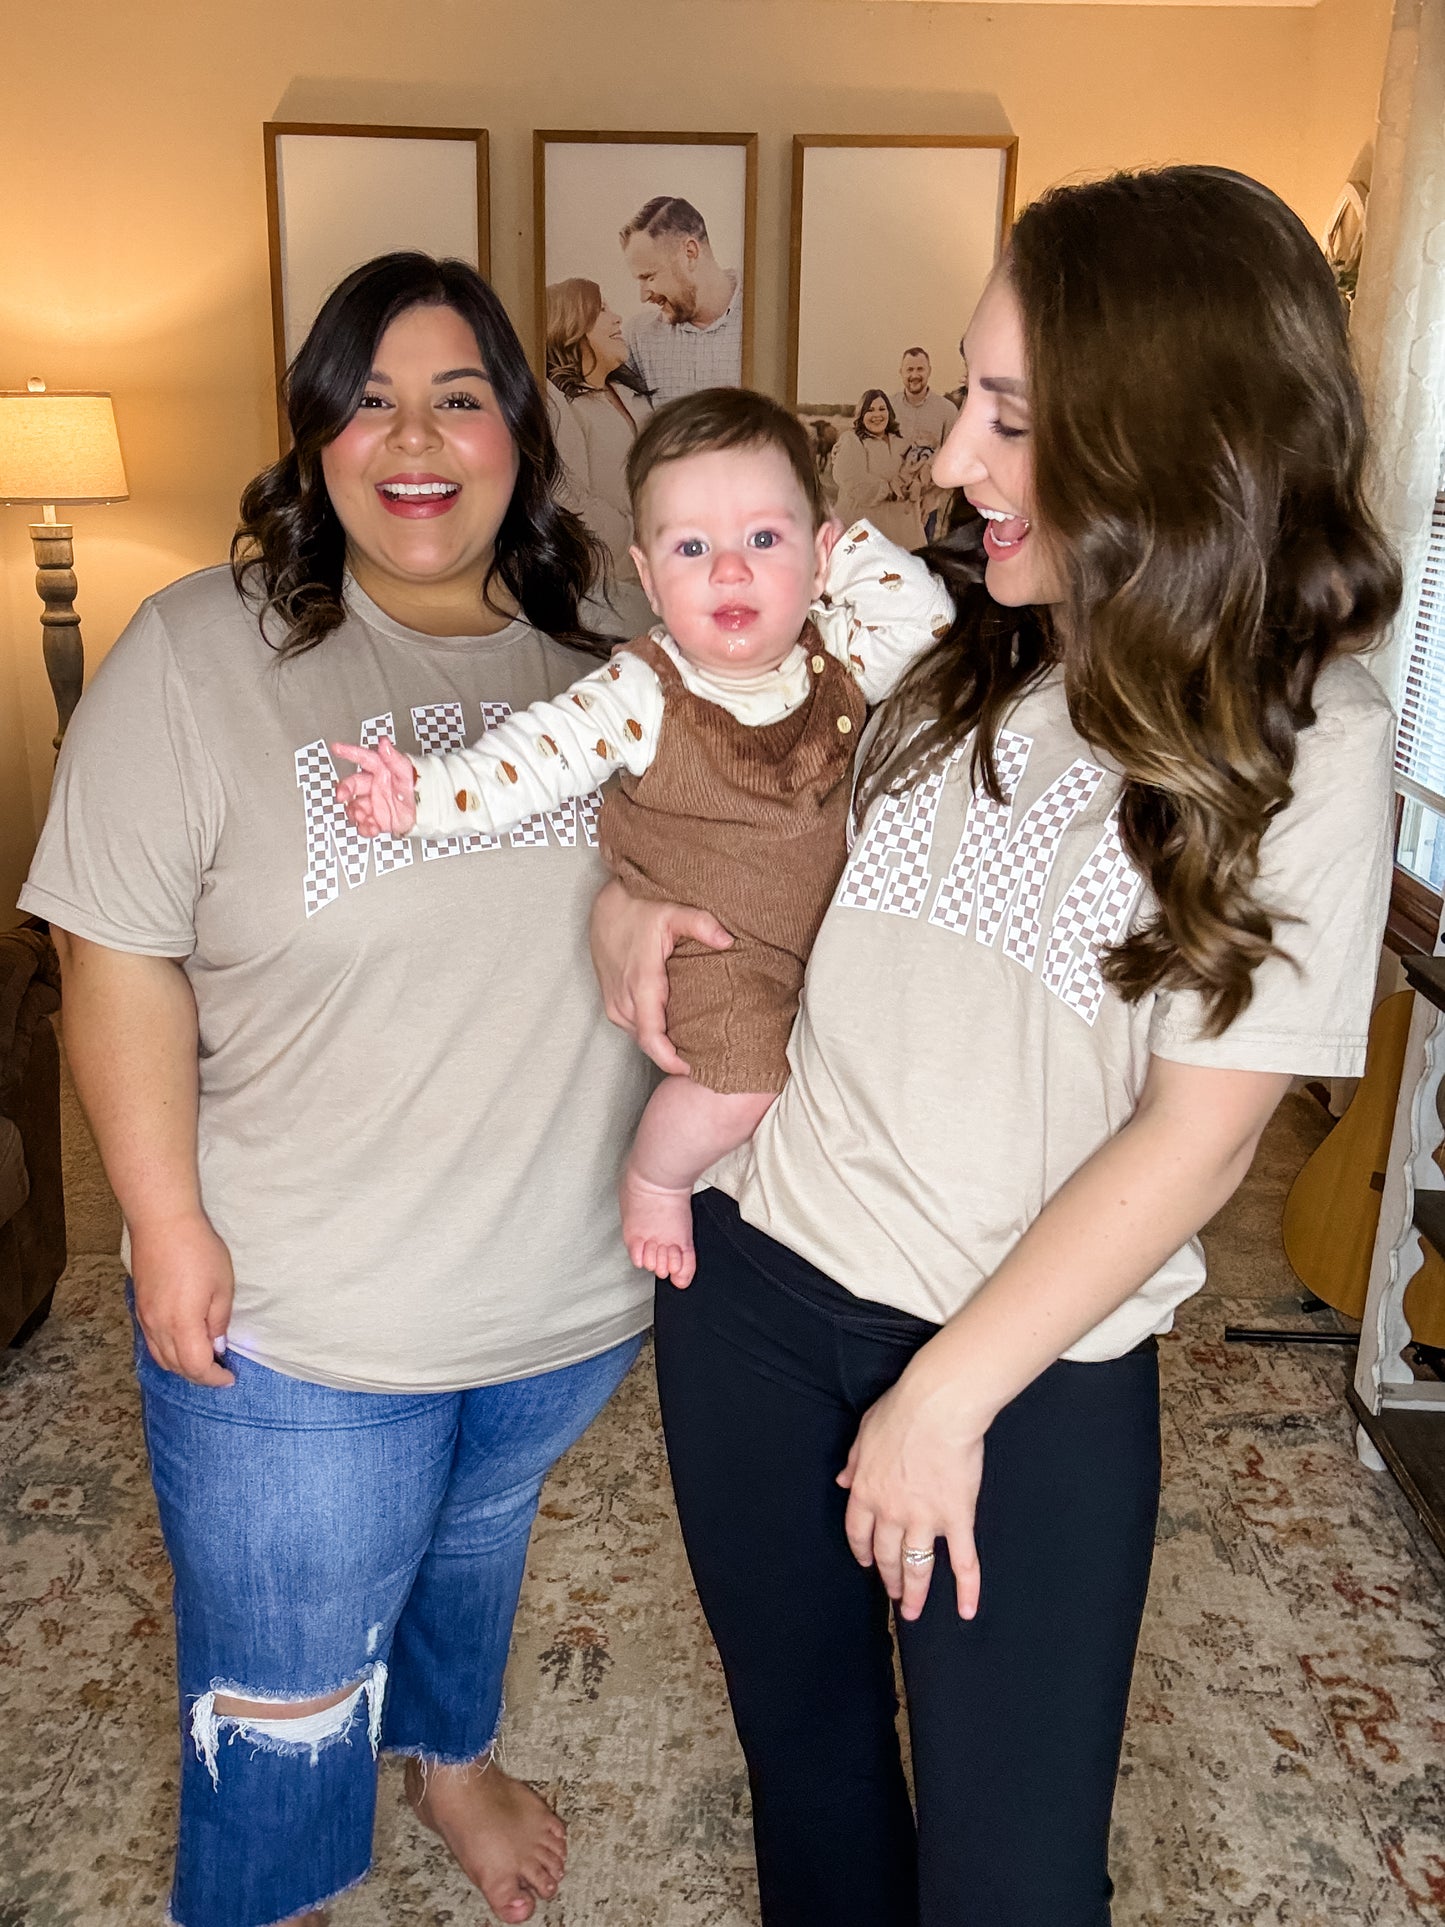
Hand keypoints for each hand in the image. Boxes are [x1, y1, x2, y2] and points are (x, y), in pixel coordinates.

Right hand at [130, 1210, 236, 1385]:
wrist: (163, 1224)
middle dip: (199, 1375)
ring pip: (161, 1358)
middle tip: (220, 1370)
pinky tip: (182, 1344)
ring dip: (182, 1366)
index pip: (196, 1367)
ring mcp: (145, 1318)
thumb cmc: (198, 1251)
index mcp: (182, 1324)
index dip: (213, 1378)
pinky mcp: (139, 1308)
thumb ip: (219, 1321)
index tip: (229, 1377)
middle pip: (176, 1367)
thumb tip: (216, 1346)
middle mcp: (158, 1327)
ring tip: (203, 1360)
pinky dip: (168, 1353)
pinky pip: (151, 1343)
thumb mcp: (222, 1286)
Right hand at [332, 738, 417, 836]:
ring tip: (365, 817)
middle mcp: (374, 786)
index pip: (363, 758)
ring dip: (355, 813)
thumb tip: (384, 743)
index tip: (337, 747)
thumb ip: (394, 758)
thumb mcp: (407, 772)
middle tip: (342, 796)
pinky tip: (371, 827)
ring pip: (355, 807)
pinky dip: (365, 828)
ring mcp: (374, 803)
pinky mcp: (378, 819)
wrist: (429, 811)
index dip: (349, 752)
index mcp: (381, 771)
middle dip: (345, 790)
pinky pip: (364, 824)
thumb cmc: (419, 788)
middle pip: (352, 785)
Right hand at [588, 878, 732, 1074]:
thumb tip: (727, 940)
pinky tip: (672, 1030)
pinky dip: (652, 1033)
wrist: (607, 907)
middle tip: (705, 1059)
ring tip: (692, 1047)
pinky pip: (633, 1028)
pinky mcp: (611, 1003)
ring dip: (662, 1044)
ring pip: (640, 1037)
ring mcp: (614, 1003)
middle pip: (649, 1043)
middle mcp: (623, 1000)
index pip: (652, 1038)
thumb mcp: (673, 911)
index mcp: (641, 984)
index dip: (670, 1060)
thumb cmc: (640, 908)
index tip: (692, 1070)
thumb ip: (701, 924)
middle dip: (674, 1055)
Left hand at [837, 1362, 988, 1621]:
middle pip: (886, 1556)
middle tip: (892, 1595)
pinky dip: (967, 1589)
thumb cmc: (900, 1412)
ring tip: (912, 1611)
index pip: (858, 1533)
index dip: (862, 1552)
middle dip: (888, 1578)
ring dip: (913, 1593)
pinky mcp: (957, 1520)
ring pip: (917, 1567)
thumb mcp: (864, 1433)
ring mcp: (925, 1521)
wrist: (936, 1409)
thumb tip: (842, 1480)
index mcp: (867, 1492)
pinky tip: (966, 1611)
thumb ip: (854, 1461)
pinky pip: (963, 1561)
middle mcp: (892, 1514)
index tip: (866, 1564)